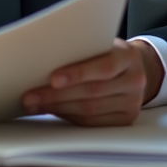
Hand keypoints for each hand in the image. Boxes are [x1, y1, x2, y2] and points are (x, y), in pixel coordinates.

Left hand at [21, 39, 163, 126]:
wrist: (135, 67)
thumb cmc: (107, 52)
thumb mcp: (100, 44)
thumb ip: (82, 50)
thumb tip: (43, 61)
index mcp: (128, 57)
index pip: (103, 67)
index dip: (77, 74)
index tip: (53, 78)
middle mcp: (134, 80)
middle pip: (92, 92)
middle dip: (57, 95)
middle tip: (30, 96)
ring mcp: (132, 102)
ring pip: (90, 110)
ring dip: (58, 108)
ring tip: (35, 105)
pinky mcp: (126, 119)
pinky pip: (93, 122)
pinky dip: (70, 116)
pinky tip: (53, 111)